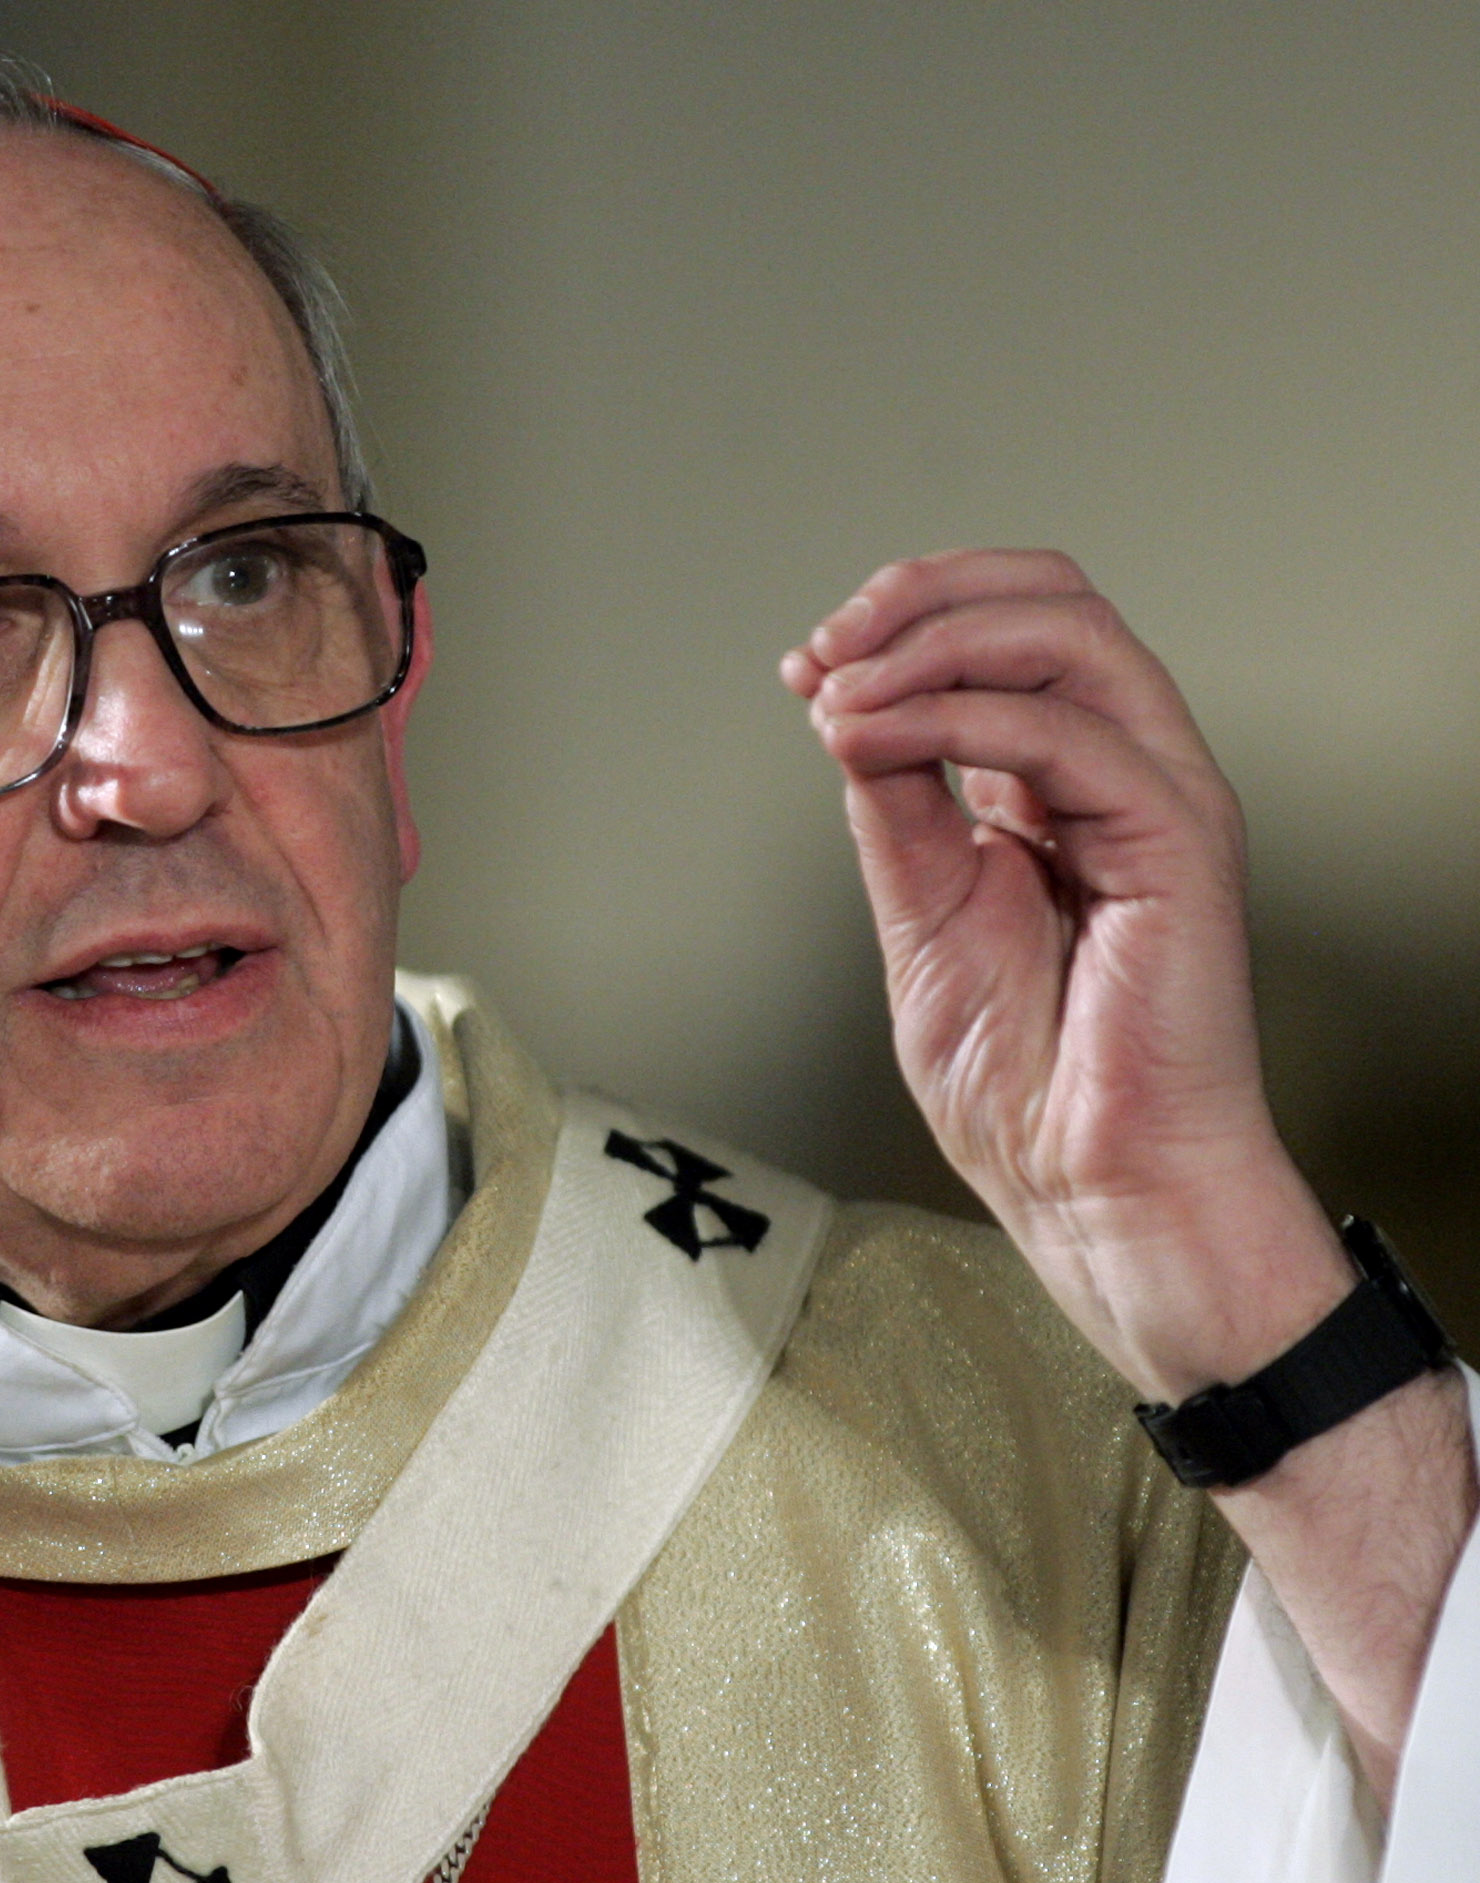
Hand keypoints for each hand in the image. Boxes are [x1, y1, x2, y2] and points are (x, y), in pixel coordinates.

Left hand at [784, 549, 1474, 1797]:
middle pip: (1047, 596)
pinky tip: (870, 738)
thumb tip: (847, 709)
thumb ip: (897, 810)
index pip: (1005, 634)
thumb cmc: (1028, 1088)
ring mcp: (1153, 797)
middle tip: (821, 648)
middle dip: (915, 596)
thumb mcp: (920, 918)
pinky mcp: (1175, 839)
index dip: (898, 623)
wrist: (1092, 1191)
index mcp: (1061, 788)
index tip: (803, 667)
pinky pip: (1063, 732)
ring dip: (925, 641)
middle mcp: (1117, 773)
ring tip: (835, 688)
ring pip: (1064, 632)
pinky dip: (949, 718)